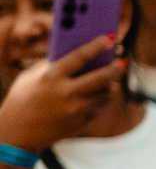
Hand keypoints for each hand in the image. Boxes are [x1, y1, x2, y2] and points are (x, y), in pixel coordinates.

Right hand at [0, 42, 122, 159]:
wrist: (19, 131)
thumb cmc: (23, 98)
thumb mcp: (31, 77)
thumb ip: (51, 66)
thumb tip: (75, 55)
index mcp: (52, 77)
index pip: (78, 57)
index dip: (95, 46)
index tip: (109, 38)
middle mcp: (66, 93)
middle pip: (101, 78)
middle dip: (115, 69)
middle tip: (123, 62)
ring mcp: (76, 110)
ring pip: (104, 95)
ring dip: (109, 87)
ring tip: (109, 81)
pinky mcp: (81, 123)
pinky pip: (97, 109)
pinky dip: (97, 102)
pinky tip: (93, 98)